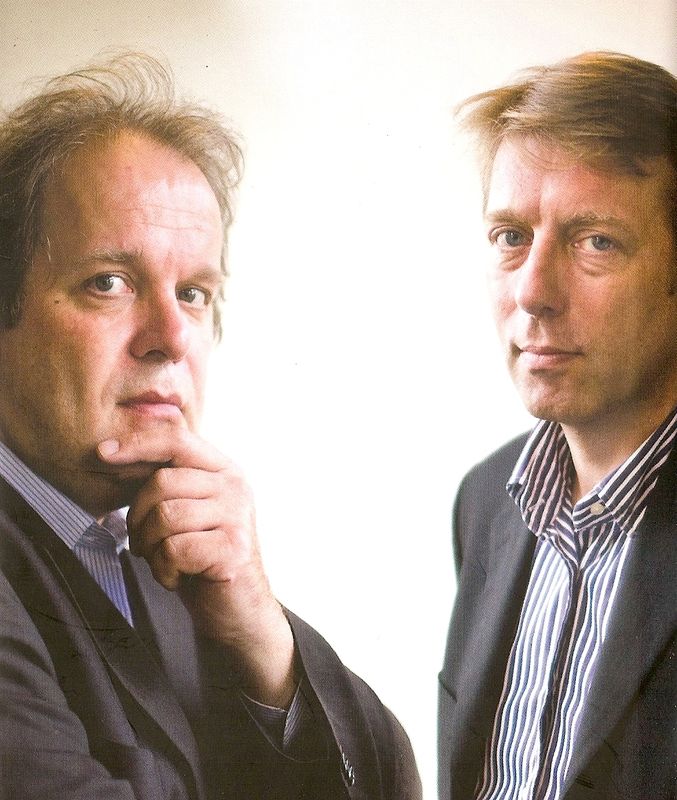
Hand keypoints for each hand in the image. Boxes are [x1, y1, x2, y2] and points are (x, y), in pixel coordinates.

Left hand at [97, 429, 295, 706]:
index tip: (103, 454)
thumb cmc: (200, 556)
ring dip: (150, 547)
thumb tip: (110, 451)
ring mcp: (238, 516)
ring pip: (165, 517)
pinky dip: (163, 570)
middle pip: (162, 482)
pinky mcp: (234, 549)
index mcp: (222, 469)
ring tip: (163, 560)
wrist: (236, 607)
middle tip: (143, 543)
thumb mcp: (184, 509)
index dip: (137, 443)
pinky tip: (177, 577)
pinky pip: (174, 550)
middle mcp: (235, 485)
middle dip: (138, 517)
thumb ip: (162, 479)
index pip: (176, 439)